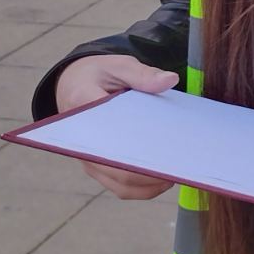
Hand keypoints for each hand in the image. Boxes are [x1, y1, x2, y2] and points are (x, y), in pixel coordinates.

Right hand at [54, 55, 179, 198]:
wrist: (72, 85)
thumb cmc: (98, 75)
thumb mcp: (119, 65)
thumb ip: (142, 74)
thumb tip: (170, 80)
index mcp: (83, 105)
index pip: (110, 130)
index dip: (136, 145)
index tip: (164, 147)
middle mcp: (81, 139)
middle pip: (118, 165)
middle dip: (150, 170)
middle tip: (180, 164)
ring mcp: (89, 157)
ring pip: (120, 182)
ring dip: (150, 183)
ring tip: (178, 173)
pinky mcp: (97, 167)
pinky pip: (119, 186)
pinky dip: (143, 187)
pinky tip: (165, 178)